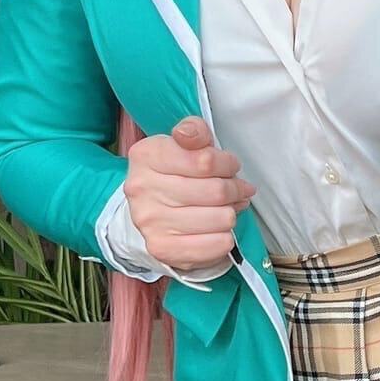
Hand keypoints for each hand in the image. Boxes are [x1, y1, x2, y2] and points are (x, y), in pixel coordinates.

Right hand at [123, 116, 255, 272]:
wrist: (149, 209)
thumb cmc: (173, 173)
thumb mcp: (182, 144)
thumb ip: (193, 131)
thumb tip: (190, 135)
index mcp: (146, 156)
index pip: (205, 161)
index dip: (227, 164)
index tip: (231, 167)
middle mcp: (142, 189)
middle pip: (215, 191)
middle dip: (234, 189)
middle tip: (237, 189)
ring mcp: (150, 222)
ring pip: (221, 218)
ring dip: (231, 213)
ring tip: (227, 208)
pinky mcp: (162, 249)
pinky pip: (216, 245)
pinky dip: (225, 238)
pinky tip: (218, 229)